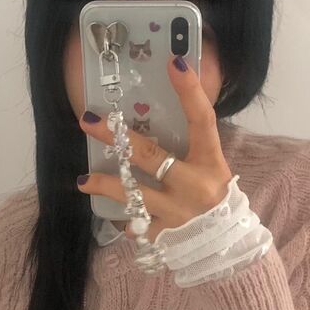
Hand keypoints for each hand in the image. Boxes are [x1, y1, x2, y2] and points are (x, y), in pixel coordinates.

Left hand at [76, 55, 232, 243]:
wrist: (227, 247)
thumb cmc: (215, 198)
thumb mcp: (212, 168)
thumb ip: (192, 144)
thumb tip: (162, 109)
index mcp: (212, 164)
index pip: (202, 121)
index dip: (189, 92)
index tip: (173, 62)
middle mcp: (195, 188)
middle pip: (151, 157)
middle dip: (117, 137)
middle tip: (89, 121)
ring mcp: (178, 215)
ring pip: (133, 195)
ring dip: (105, 185)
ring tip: (83, 180)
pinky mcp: (165, 237)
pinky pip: (136, 225)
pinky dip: (126, 220)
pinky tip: (117, 218)